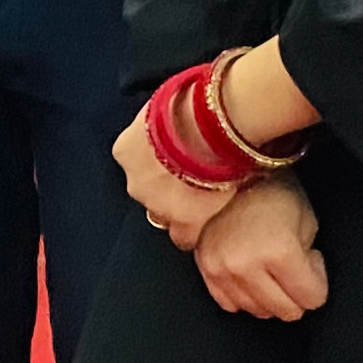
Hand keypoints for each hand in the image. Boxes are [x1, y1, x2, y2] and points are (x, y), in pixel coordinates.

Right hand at [113, 100, 237, 244]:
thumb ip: (222, 201)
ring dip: (153, 169)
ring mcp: (138, 184)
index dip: (189, 221)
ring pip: (141, 182)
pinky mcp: (123, 155)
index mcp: (188, 222)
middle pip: (158, 208)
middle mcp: (158, 209)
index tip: (198, 207)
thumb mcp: (239, 187)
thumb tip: (229, 194)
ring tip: (171, 147)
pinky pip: (128, 154)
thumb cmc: (231, 154)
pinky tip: (156, 131)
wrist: (207, 125)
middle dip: (169, 194)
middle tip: (186, 170)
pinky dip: (139, 144)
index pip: (182, 237)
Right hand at [193, 175, 328, 320]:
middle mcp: (246, 264)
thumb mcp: (308, 222)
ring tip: (268, 265)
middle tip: (291, 266)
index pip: (313, 298)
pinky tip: (249, 272)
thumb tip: (303, 284)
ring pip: (259, 311)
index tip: (311, 260)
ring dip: (269, 294)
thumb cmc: (274, 193)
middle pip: (287, 311)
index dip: (317, 279)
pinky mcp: (205, 270)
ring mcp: (222, 268)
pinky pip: (231, 304)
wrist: (231, 175)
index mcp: (279, 251)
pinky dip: (244, 294)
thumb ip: (310, 261)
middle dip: (296, 292)